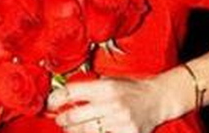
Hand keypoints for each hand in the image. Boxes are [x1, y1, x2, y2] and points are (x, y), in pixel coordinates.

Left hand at [46, 71, 188, 132]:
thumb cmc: (132, 89)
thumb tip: (63, 95)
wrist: (158, 99)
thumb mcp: (110, 80)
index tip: (51, 103)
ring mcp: (120, 122)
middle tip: (60, 120)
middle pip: (75, 116)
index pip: (72, 92)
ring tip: (71, 128)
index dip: (56, 99)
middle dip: (63, 120)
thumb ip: (90, 88)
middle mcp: (112, 104)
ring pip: (86, 132)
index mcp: (106, 87)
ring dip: (74, 131)